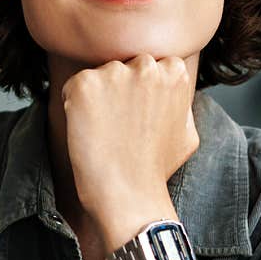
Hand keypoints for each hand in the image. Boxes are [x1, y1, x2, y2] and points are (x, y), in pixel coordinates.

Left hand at [60, 53, 199, 229]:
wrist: (129, 194)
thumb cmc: (156, 169)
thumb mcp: (187, 131)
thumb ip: (180, 102)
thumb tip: (174, 89)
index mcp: (174, 72)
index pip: (149, 65)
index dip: (140, 90)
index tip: (137, 114)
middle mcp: (146, 65)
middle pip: (123, 65)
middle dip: (118, 88)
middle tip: (118, 124)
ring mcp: (114, 73)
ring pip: (98, 75)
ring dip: (97, 97)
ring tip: (104, 131)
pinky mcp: (84, 85)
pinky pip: (73, 86)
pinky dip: (74, 106)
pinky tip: (87, 130)